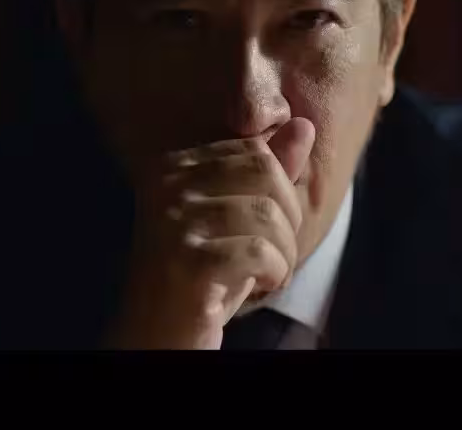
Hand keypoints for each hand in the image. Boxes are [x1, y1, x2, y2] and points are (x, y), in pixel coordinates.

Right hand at [108, 117, 314, 348]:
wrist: (158, 336)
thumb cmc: (203, 277)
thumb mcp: (237, 218)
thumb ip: (268, 171)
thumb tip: (303, 125)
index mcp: (173, 166)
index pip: (256, 150)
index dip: (279, 193)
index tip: (263, 230)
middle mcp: (165, 186)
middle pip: (267, 174)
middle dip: (286, 221)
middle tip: (270, 256)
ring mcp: (172, 223)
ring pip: (269, 214)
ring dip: (283, 254)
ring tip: (263, 275)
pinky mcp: (187, 262)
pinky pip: (261, 251)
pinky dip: (273, 274)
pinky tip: (256, 288)